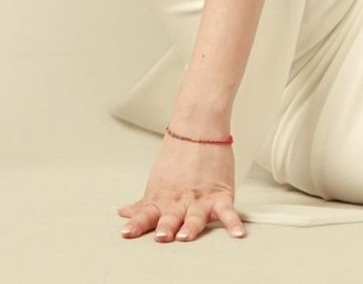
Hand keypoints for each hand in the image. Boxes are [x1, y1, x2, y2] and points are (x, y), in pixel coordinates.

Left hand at [116, 132, 246, 241]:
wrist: (199, 127)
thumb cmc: (179, 155)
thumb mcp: (157, 182)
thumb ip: (144, 203)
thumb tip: (125, 213)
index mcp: (162, 198)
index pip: (146, 214)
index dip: (136, 224)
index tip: (127, 233)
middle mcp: (180, 201)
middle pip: (171, 217)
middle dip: (166, 227)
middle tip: (162, 236)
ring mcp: (201, 198)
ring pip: (196, 216)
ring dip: (191, 227)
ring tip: (187, 235)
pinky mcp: (221, 195)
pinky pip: (228, 211)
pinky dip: (233, 223)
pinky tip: (236, 233)